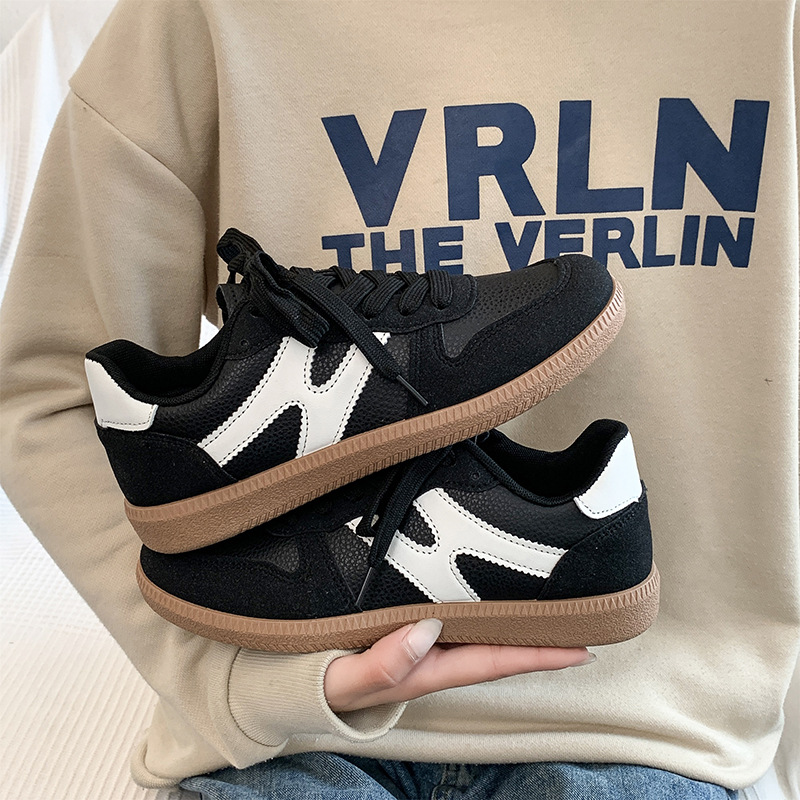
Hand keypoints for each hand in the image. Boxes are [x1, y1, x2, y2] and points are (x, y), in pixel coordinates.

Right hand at [324, 618, 595, 712]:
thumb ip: (384, 662)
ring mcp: (423, 643)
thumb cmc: (324, 681)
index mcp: (428, 671)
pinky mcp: (408, 627)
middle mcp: (434, 657)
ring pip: (481, 632)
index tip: (581, 647)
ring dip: (516, 623)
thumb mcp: (347, 678)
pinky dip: (481, 609)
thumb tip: (428, 630)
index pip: (494, 661)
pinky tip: (489, 593)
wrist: (301, 682)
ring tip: (550, 605)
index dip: (538, 655)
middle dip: (541, 638)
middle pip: (499, 647)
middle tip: (582, 617)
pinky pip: (456, 618)